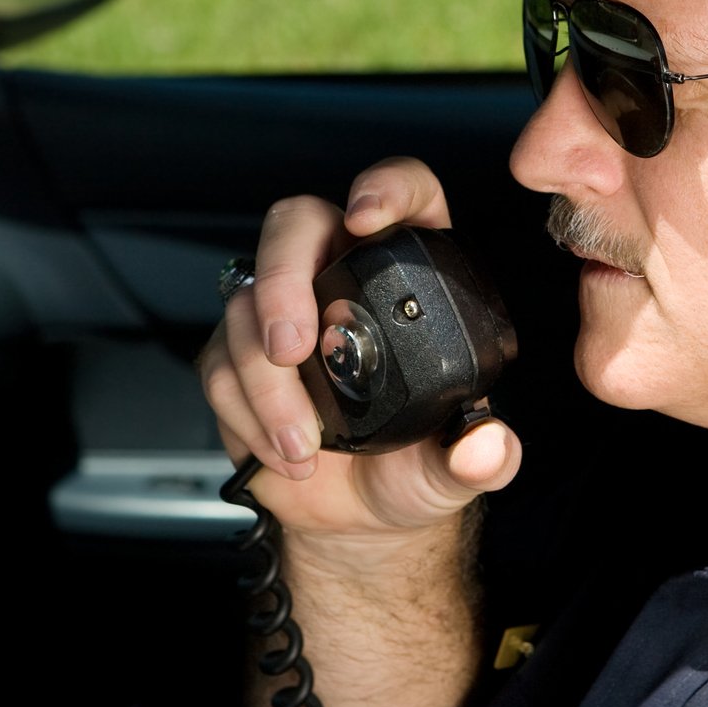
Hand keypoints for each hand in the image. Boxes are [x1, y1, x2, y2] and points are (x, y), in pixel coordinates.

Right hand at [197, 157, 522, 548]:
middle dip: (283, 278)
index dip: (386, 188)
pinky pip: (219, 363)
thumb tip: (488, 448)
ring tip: (303, 440)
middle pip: (296, 224)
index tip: (366, 219)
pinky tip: (284, 450)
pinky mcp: (236, 355)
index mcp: (411, 273)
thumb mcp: (460, 466)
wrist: (360, 518)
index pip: (405, 194)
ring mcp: (284, 311)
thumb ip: (482, 456)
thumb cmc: (415, 468)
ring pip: (246, 302)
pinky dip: (248, 413)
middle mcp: (342, 275)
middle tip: (291, 346)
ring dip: (267, 381)